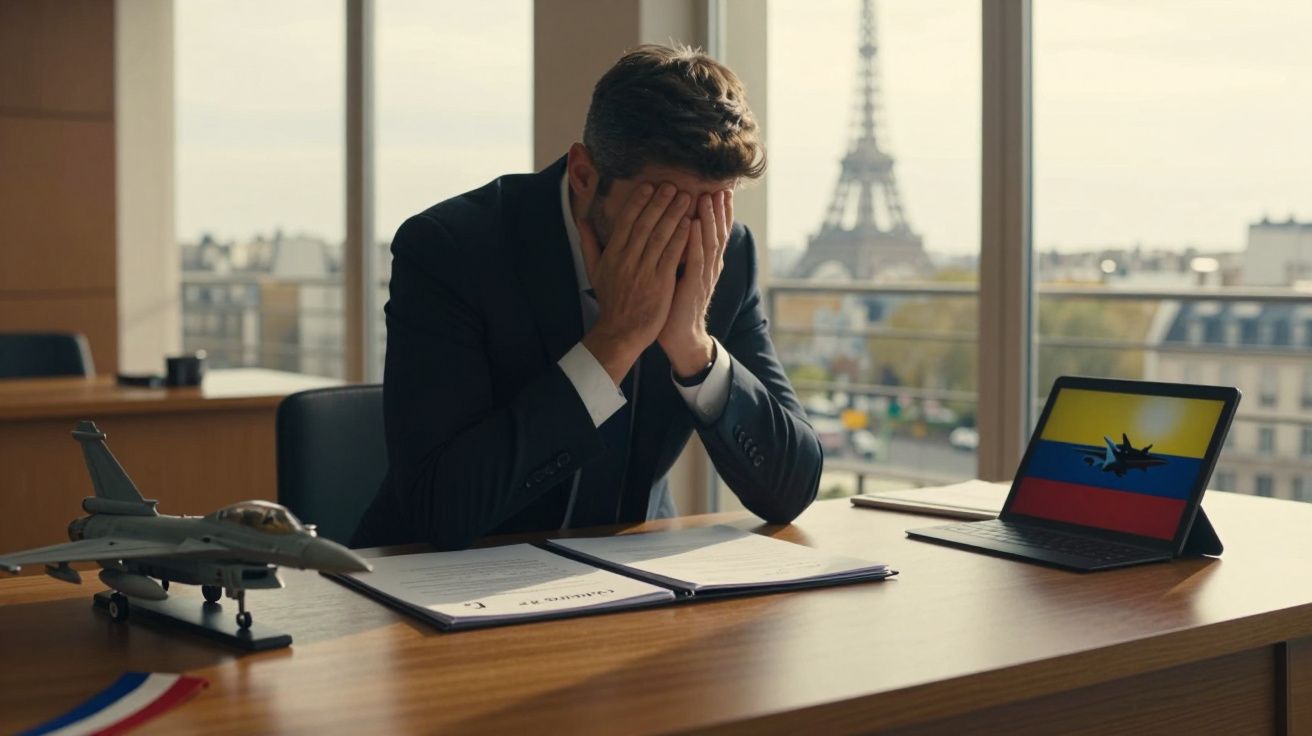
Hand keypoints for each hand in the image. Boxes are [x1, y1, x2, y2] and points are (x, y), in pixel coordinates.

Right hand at [579, 183, 692, 384]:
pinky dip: (681, 237)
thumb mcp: (594, 271)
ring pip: (661, 236)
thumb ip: (589, 243)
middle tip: (672, 186)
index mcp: (612, 254)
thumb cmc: (610, 300)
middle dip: (660, 202)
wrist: (621, 331)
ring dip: (674, 214)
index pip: (627, 221)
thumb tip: (581, 220)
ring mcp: (645, 270)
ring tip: (686, 198)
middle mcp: (628, 259)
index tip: (649, 186)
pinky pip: (672, 254)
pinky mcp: (660, 282)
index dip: (639, 202)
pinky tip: (690, 223)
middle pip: (646, 224)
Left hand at [659, 189, 732, 377]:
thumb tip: (681, 230)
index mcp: (708, 263)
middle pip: (719, 233)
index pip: (716, 233)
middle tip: (723, 188)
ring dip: (710, 219)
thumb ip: (685, 253)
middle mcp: (710, 267)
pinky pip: (695, 259)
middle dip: (721, 210)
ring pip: (710, 242)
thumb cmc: (676, 303)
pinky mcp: (693, 286)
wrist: (680, 335)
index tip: (722, 190)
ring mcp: (704, 277)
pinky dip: (694, 240)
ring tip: (709, 198)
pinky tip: (692, 224)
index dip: (721, 212)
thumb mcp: (682, 272)